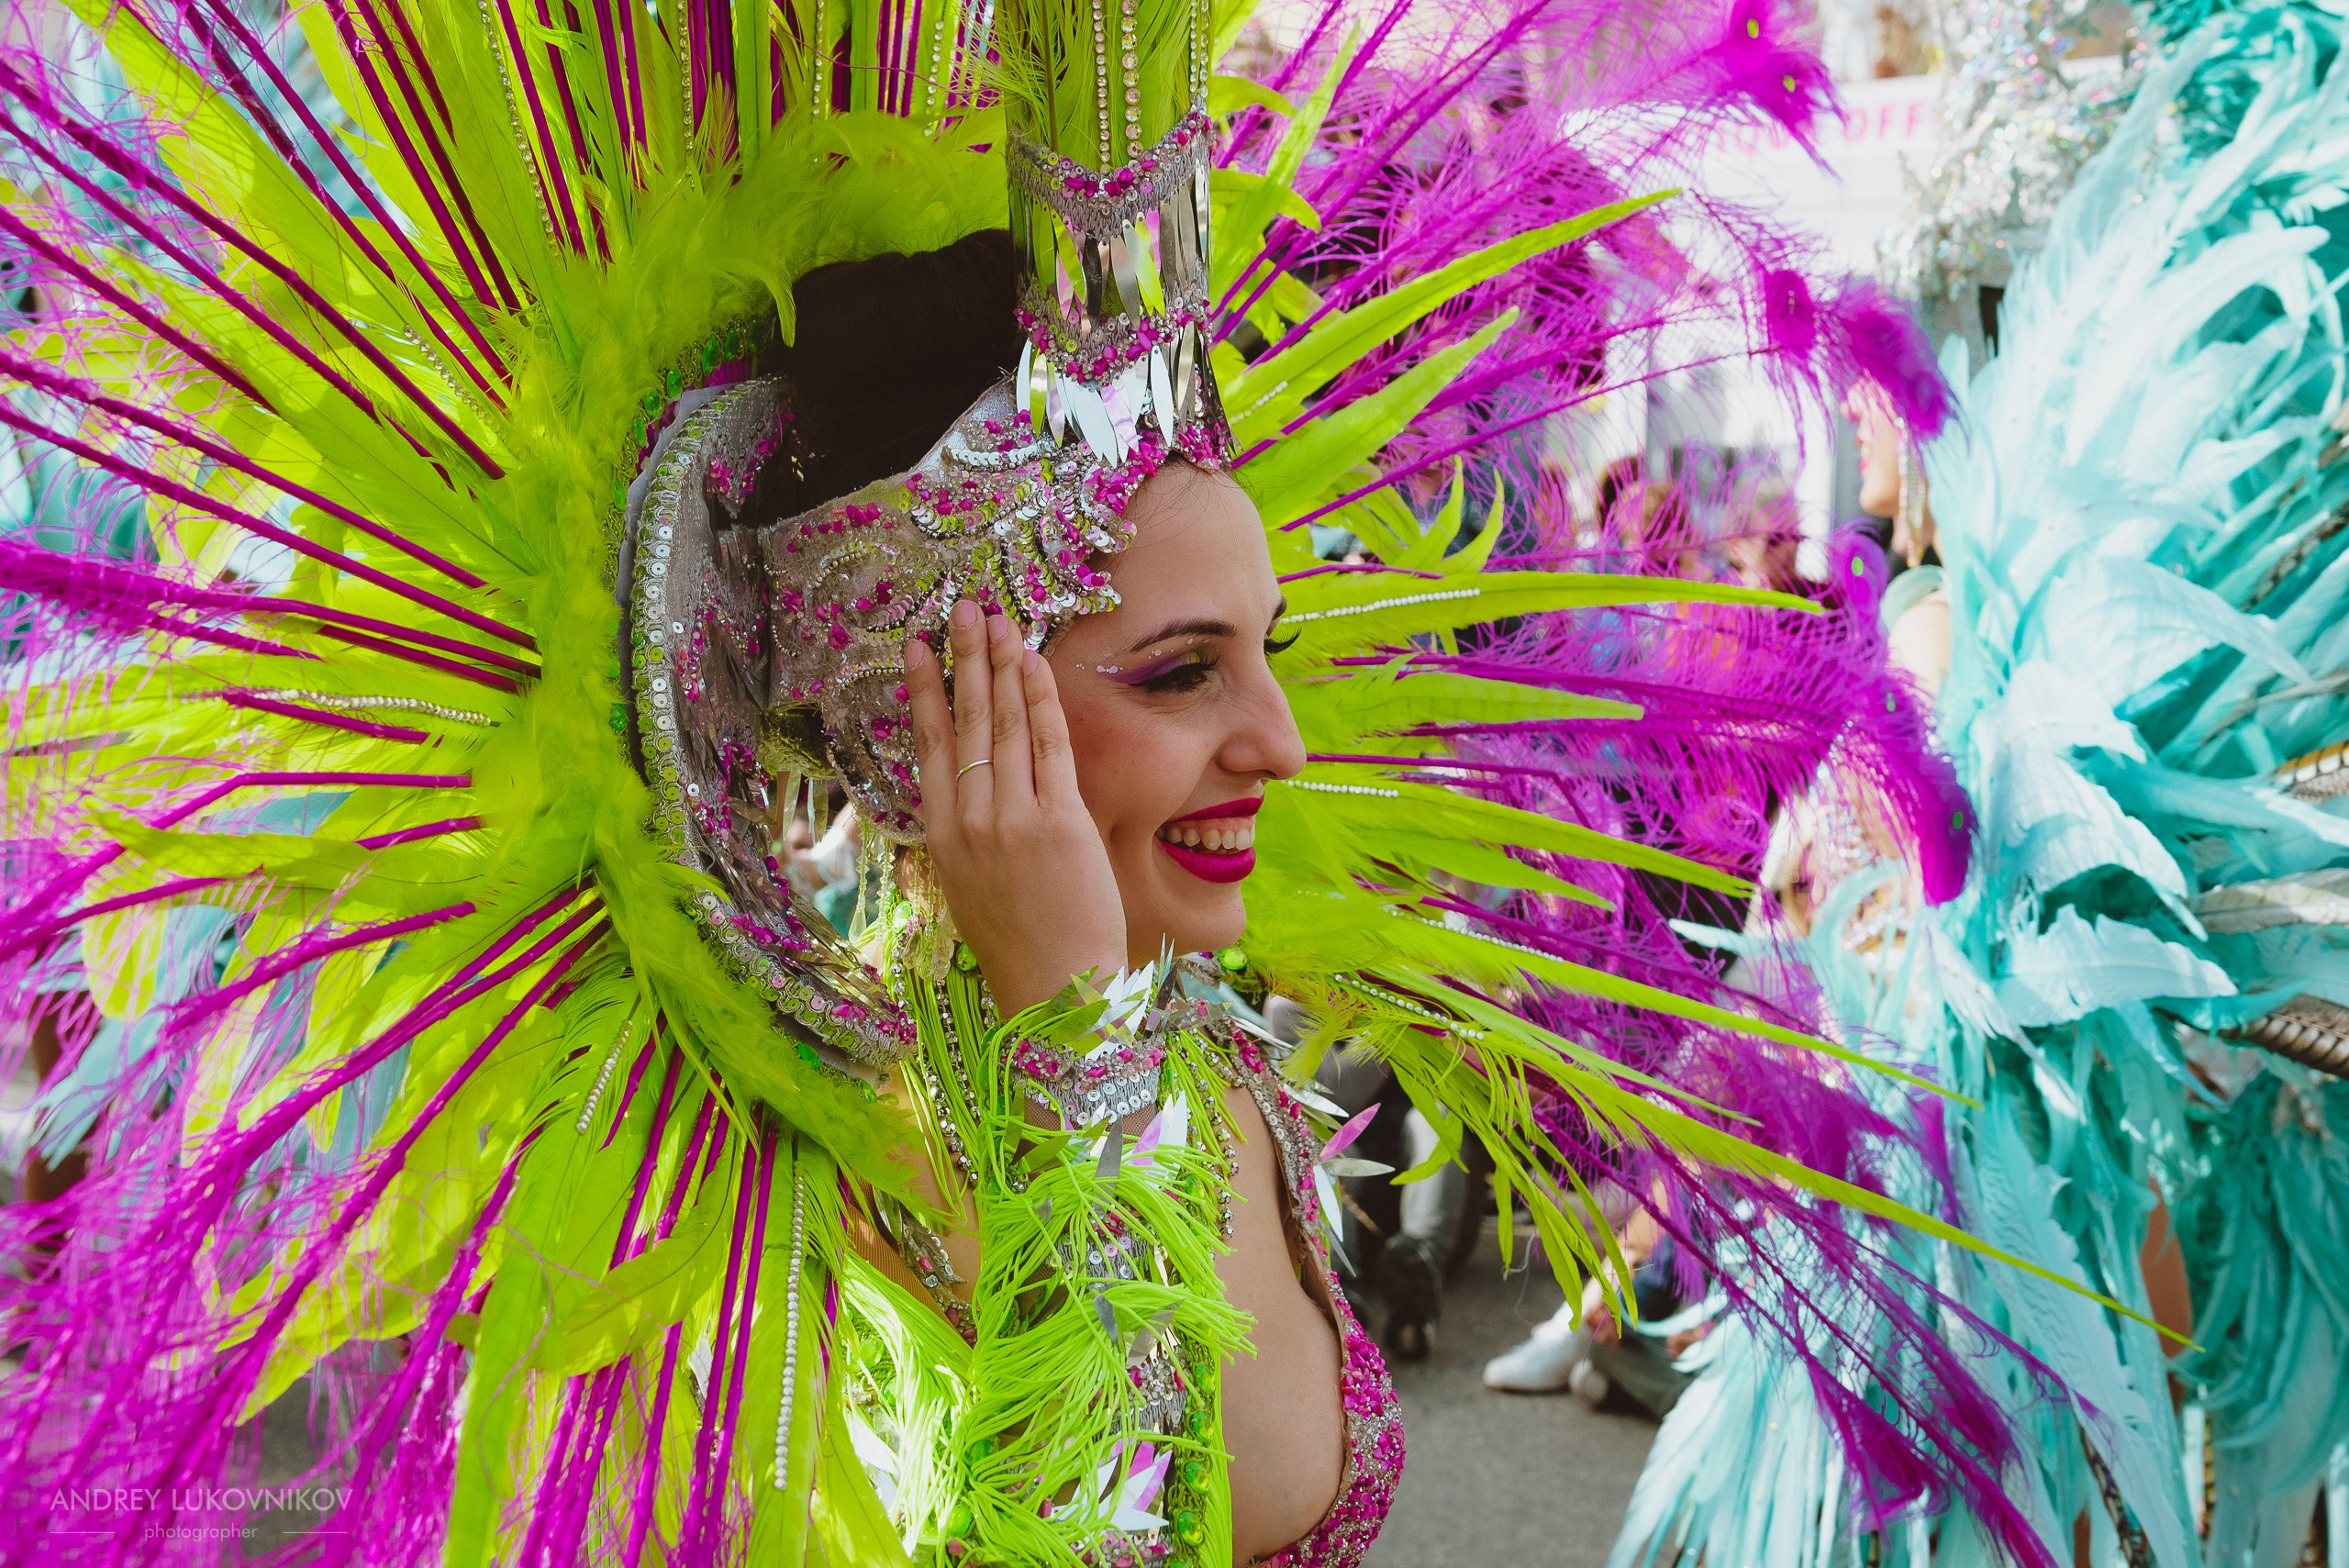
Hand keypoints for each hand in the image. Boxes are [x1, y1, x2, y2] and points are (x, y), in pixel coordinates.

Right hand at [904, 601, 1126, 1017]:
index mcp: (941, 836)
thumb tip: (970, 792)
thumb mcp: (971, 887)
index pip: (929, 746)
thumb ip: (969, 835)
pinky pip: (1049, 746)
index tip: (917, 648)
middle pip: (965, 722)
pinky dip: (1040, 701)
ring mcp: (1013, 818)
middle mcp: (970, 820)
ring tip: (996, 621)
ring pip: (1004, 724)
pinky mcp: (1060, 821)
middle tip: (962, 609)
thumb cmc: (1020, 945)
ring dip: (1000, 666)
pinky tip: (1033, 665)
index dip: (925, 692)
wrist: (1055, 991)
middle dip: (964, 659)